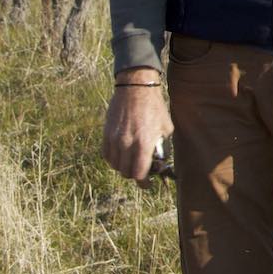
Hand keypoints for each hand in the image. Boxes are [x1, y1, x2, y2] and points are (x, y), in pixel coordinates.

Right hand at [101, 68, 173, 186]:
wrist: (136, 89)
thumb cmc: (155, 108)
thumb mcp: (166, 128)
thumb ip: (161, 148)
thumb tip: (158, 163)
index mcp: (144, 143)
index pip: (139, 174)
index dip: (144, 183)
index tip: (147, 184)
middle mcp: (127, 143)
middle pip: (126, 172)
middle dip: (135, 175)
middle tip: (142, 171)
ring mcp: (114, 139)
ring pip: (115, 166)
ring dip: (124, 168)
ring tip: (132, 161)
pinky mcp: (106, 134)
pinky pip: (107, 155)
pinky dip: (114, 160)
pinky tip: (121, 155)